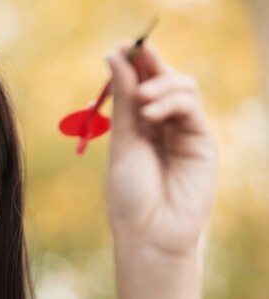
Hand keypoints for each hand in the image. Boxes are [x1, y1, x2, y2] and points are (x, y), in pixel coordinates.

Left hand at [105, 44, 217, 256]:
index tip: (121, 47)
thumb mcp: (122, 140)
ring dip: (161, 83)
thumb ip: (123, 99)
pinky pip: (191, 107)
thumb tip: (113, 54)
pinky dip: (171, 101)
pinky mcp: (203, 140)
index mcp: (139, 125)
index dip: (135, 63)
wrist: (149, 232)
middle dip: (151, 62)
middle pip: (165, 79)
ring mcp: (185, 132)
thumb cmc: (129, 193)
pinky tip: (150, 113)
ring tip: (142, 99)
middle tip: (136, 51)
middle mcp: (164, 125)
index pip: (141, 83)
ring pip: (183, 86)